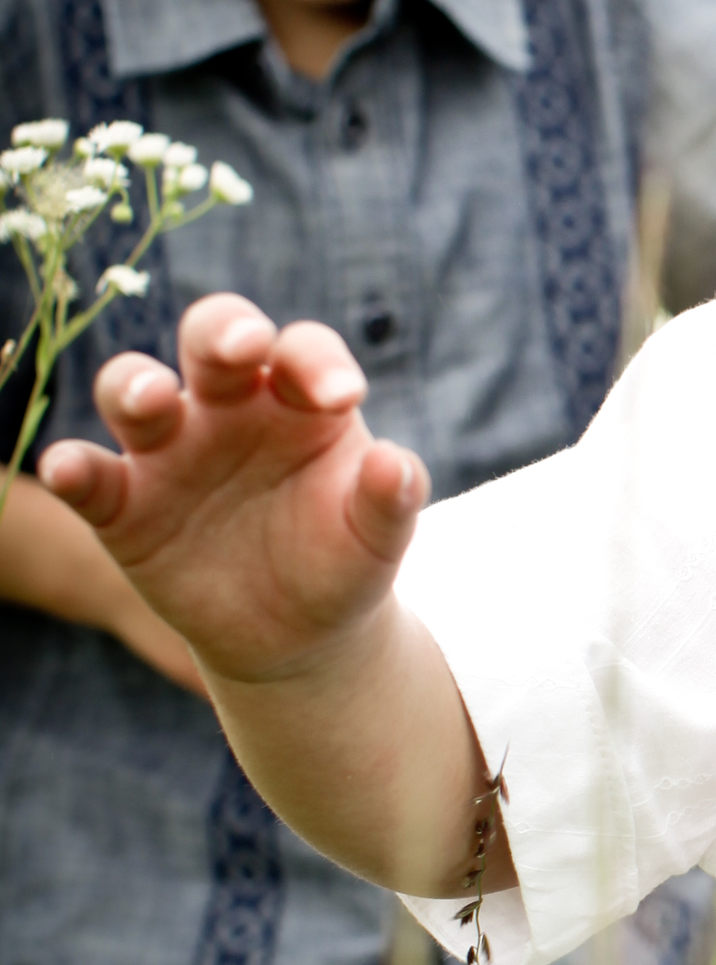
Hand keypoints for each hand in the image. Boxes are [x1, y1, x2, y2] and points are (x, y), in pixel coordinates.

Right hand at [37, 293, 429, 687]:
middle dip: (223, 330)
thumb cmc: (340, 561)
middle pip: (212, 337)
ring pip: (135, 390)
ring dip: (136, 384)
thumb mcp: (376, 537)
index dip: (319, 360)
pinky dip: (73, 468)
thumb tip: (396, 462)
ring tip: (152, 398)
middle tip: (243, 345)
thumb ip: (390, 499)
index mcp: (298, 398)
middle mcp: (229, 407)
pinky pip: (91, 477)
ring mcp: (170, 451)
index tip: (344, 396)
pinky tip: (69, 469)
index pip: (302, 350)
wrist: (296, 633)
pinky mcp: (124, 505)